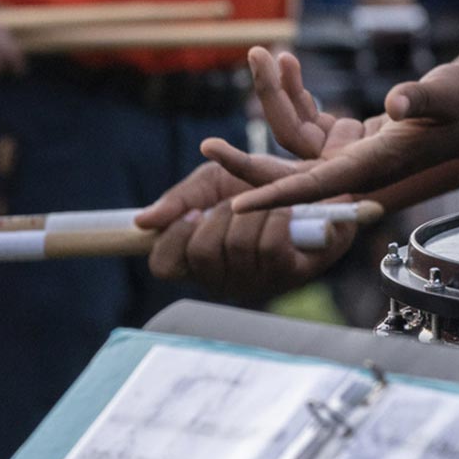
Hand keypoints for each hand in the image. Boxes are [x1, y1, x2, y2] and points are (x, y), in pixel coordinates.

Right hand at [135, 155, 358, 300]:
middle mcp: (224, 278)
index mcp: (198, 259)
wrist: (315, 178)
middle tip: (238, 203)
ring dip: (252, 212)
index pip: (163, 266)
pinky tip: (285, 211)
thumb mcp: (213, 182)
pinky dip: (277, 218)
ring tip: (266, 205)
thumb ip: (180, 199)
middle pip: (202, 254)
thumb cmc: (259, 184)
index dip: (173, 237)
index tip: (193, 212)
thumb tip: (142, 222)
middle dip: (220, 215)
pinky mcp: (292, 274)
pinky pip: (271, 247)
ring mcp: (257, 281)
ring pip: (237, 246)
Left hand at [227, 60, 458, 213]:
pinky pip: (308, 120)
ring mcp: (348, 154)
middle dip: (247, 160)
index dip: (274, 196)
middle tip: (207, 146)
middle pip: (287, 172)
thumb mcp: (447, 93)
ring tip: (261, 54)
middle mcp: (353, 168)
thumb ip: (421, 98)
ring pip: (293, 136)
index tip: (237, 205)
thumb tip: (396, 104)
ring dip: (273, 97)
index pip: (313, 188)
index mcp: (371, 167)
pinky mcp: (349, 138)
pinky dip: (294, 92)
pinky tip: (287, 62)